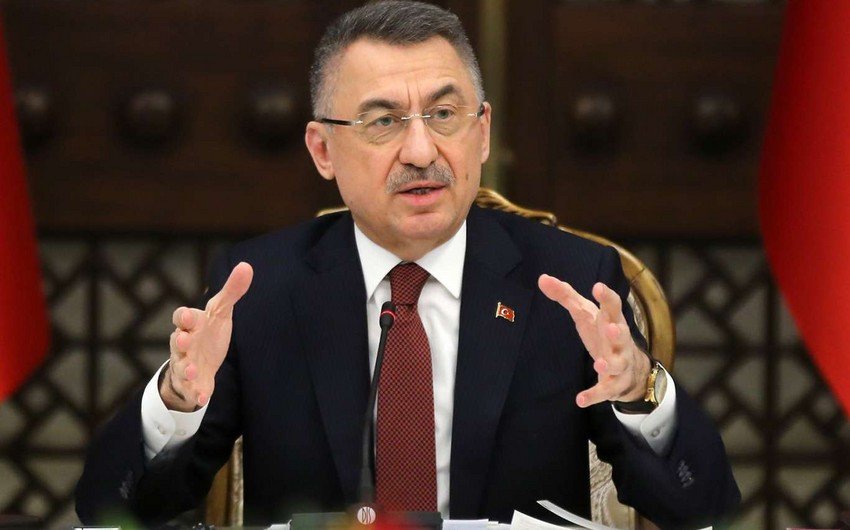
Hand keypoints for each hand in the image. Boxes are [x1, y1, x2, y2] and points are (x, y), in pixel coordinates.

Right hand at [161, 262, 253, 411]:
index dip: (183, 316)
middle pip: (175, 341)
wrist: (200, 363)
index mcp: (191, 324)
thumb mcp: (221, 312)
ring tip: (192, 371)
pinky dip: (196, 393)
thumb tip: (247, 266)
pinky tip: (203, 397)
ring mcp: (185, 364)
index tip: (189, 316)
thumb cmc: (209, 332)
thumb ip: (232, 291)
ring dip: (185, 369)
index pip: (181, 316)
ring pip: (180, 366)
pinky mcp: (192, 383)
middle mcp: (184, 344)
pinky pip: (191, 389)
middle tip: (182, 339)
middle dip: (178, 340)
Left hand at [537, 274, 650, 407]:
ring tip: (599, 365)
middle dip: (618, 332)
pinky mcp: (614, 384)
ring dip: (609, 364)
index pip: (613, 305)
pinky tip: (580, 400)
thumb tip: (542, 278)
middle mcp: (619, 341)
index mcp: (611, 320)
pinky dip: (593, 395)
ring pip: (618, 364)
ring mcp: (619, 363)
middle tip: (611, 328)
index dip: (607, 296)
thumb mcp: (585, 313)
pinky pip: (605, 391)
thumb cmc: (602, 332)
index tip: (598, 286)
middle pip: (623, 334)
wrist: (630, 368)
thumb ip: (565, 295)